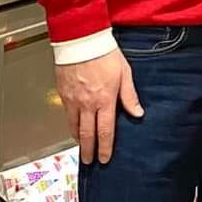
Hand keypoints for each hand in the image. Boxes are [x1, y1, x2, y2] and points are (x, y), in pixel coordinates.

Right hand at [55, 49, 143, 164]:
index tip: (105, 158)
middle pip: (87, 134)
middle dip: (89, 150)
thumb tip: (138, 113)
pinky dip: (70, 124)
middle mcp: (87, 103)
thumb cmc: (104, 53)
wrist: (81, 40)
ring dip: (78, 139)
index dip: (105, 148)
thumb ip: (130, 96)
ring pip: (74, 126)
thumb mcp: (124, 73)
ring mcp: (73, 100)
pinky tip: (74, 126)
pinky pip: (66, 114)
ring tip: (82, 147)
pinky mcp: (63, 93)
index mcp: (105, 99)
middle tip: (89, 161)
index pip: (105, 131)